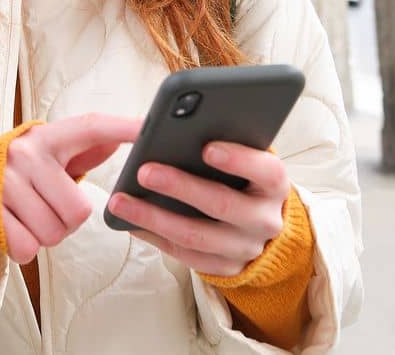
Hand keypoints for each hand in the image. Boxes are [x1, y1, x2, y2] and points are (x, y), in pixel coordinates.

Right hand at [1, 113, 142, 264]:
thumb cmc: (13, 172)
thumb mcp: (45, 154)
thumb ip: (82, 149)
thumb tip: (118, 139)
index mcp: (45, 137)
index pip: (91, 127)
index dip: (122, 127)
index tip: (149, 127)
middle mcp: (25, 155)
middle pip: (78, 212)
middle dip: (66, 220)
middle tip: (45, 206)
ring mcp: (4, 184)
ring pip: (53, 234)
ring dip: (44, 235)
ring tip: (27, 215)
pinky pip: (27, 249)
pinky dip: (23, 247)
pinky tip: (12, 227)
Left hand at [106, 142, 288, 276]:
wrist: (256, 222)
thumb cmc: (240, 175)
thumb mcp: (242, 155)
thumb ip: (221, 141)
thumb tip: (179, 125)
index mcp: (274, 184)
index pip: (266, 170)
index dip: (238, 159)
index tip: (207, 147)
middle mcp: (265, 219)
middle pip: (223, 204)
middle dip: (180, 187)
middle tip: (145, 171)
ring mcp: (246, 248)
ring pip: (197, 236)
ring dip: (154, 218)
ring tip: (121, 201)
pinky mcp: (225, 268)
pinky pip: (185, 256)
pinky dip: (155, 238)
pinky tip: (130, 222)